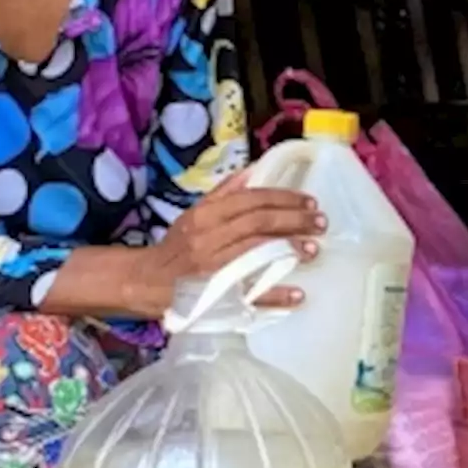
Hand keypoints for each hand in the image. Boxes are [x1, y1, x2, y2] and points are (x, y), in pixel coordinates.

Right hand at [127, 170, 325, 317]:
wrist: (147, 282)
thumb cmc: (176, 247)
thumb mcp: (194, 214)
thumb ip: (225, 193)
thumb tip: (254, 170)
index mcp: (205, 215)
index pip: (250, 200)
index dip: (283, 199)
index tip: (309, 201)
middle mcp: (208, 239)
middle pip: (258, 223)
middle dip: (294, 220)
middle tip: (320, 222)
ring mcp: (212, 269)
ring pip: (256, 253)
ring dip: (288, 250)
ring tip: (313, 248)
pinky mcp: (215, 296)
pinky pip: (250, 295)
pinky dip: (276, 294)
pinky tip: (298, 294)